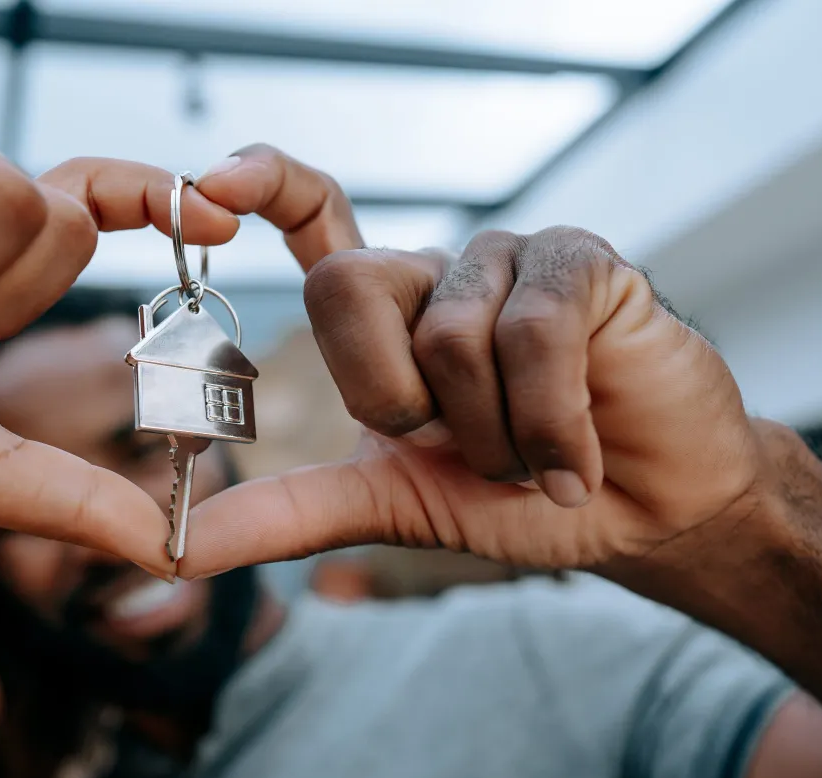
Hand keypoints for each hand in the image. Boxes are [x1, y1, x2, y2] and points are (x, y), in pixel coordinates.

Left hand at [183, 157, 762, 575]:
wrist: (643, 514)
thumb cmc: (520, 496)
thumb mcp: (393, 506)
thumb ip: (290, 513)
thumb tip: (178, 550)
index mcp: (388, 315)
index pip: (316, 219)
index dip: (265, 184)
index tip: (211, 182)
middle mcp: (437, 274)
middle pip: (344, 286)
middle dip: (392, 401)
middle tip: (454, 447)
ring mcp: (508, 260)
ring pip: (445, 334)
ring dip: (490, 437)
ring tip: (535, 456)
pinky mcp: (580, 263)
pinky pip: (531, 335)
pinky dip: (549, 426)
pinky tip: (579, 464)